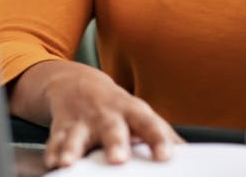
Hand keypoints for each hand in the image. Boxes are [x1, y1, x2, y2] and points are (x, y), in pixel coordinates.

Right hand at [20, 60, 182, 168]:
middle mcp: (106, 115)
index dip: (158, 140)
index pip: (149, 125)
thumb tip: (192, 156)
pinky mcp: (60, 127)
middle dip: (114, 142)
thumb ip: (163, 135)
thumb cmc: (115, 107)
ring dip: (73, 148)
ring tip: (70, 162)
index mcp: (131, 112)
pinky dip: (53, 152)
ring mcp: (81, 120)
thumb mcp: (140, 115)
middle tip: (119, 158)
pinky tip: (53, 163)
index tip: (166, 156)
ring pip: (77, 135)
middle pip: (111, 128)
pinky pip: (54, 141)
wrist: (75, 83)